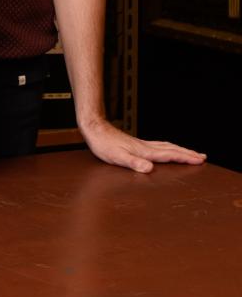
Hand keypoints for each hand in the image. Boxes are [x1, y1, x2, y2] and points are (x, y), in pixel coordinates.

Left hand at [80, 117, 205, 173]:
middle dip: (188, 153)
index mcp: (144, 151)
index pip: (169, 155)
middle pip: (172, 149)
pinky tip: (166, 149)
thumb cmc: (103, 144)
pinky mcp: (136, 144)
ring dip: (180, 150)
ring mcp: (141, 144)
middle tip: (202, 156)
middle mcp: (145, 147)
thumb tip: (149, 168)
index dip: (185, 158)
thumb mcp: (116, 157)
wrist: (94, 128)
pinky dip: (169, 147)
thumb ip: (133, 162)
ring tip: (190, 153)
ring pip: (166, 146)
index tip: (199, 160)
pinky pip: (159, 146)